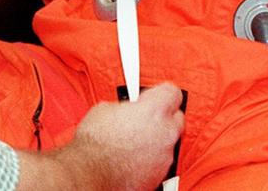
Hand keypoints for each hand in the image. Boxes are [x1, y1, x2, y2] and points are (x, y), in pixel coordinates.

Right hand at [20, 81, 183, 190]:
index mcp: (154, 111)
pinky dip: (151, 157)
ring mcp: (164, 156)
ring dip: (157, 138)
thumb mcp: (104, 109)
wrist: (90, 174)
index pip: (172, 92)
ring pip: (169, 141)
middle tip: (145, 116)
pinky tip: (133, 155)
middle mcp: (165, 133)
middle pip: (177, 117)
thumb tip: (127, 109)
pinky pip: (161, 160)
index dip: (160, 92)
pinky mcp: (159, 175)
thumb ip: (126, 106)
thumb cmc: (95, 145)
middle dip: (163, 116)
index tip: (152, 94)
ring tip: (135, 140)